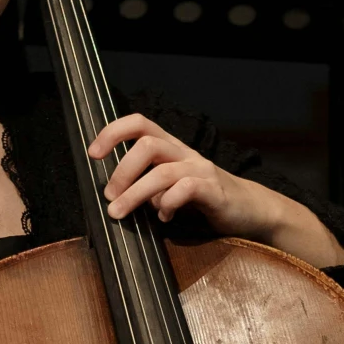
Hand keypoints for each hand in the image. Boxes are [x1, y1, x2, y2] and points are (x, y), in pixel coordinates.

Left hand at [87, 114, 343, 269]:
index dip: (113, 133)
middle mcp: (184, 153)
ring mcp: (200, 170)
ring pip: (160, 172)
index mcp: (171, 149)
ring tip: (120, 212)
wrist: (250, 210)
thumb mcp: (171, 189)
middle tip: (108, 197)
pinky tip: (164, 219)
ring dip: (134, 193)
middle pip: (146, 145)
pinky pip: (185, 190)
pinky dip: (168, 204)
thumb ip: (147, 189)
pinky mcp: (214, 190)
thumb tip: (116, 198)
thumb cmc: (206, 200)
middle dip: (121, 170)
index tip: (93, 154)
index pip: (139, 125)